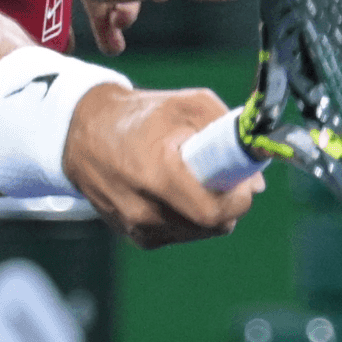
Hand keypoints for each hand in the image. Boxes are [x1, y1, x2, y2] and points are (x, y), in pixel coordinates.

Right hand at [63, 83, 261, 248]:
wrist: (84, 135)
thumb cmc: (138, 116)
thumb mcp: (187, 104)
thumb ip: (227, 131)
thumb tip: (257, 176)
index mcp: (158, 173)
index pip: (216, 212)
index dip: (238, 198)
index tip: (242, 179)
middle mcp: (145, 209)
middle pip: (214, 225)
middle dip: (229, 202)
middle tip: (221, 175)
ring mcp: (140, 228)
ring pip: (201, 232)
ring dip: (210, 210)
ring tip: (194, 178)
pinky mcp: (138, 237)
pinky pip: (182, 234)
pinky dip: (189, 216)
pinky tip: (175, 191)